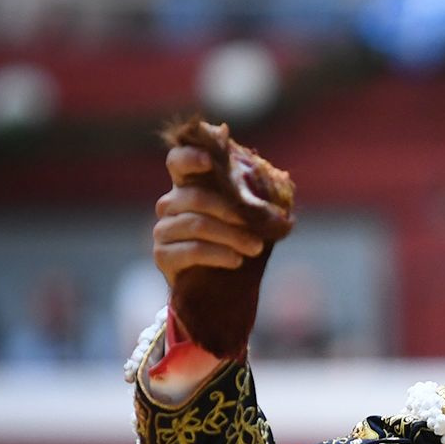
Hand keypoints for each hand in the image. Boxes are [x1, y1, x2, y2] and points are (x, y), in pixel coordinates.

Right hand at [151, 143, 276, 286]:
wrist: (218, 287)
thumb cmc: (235, 243)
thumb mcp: (247, 219)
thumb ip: (253, 199)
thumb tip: (282, 183)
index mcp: (188, 186)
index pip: (178, 161)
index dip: (190, 156)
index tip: (209, 160)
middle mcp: (170, 204)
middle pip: (196, 197)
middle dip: (233, 213)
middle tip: (259, 230)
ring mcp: (163, 229)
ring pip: (197, 224)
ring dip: (232, 236)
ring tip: (256, 248)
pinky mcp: (162, 255)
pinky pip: (191, 250)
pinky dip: (218, 254)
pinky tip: (237, 260)